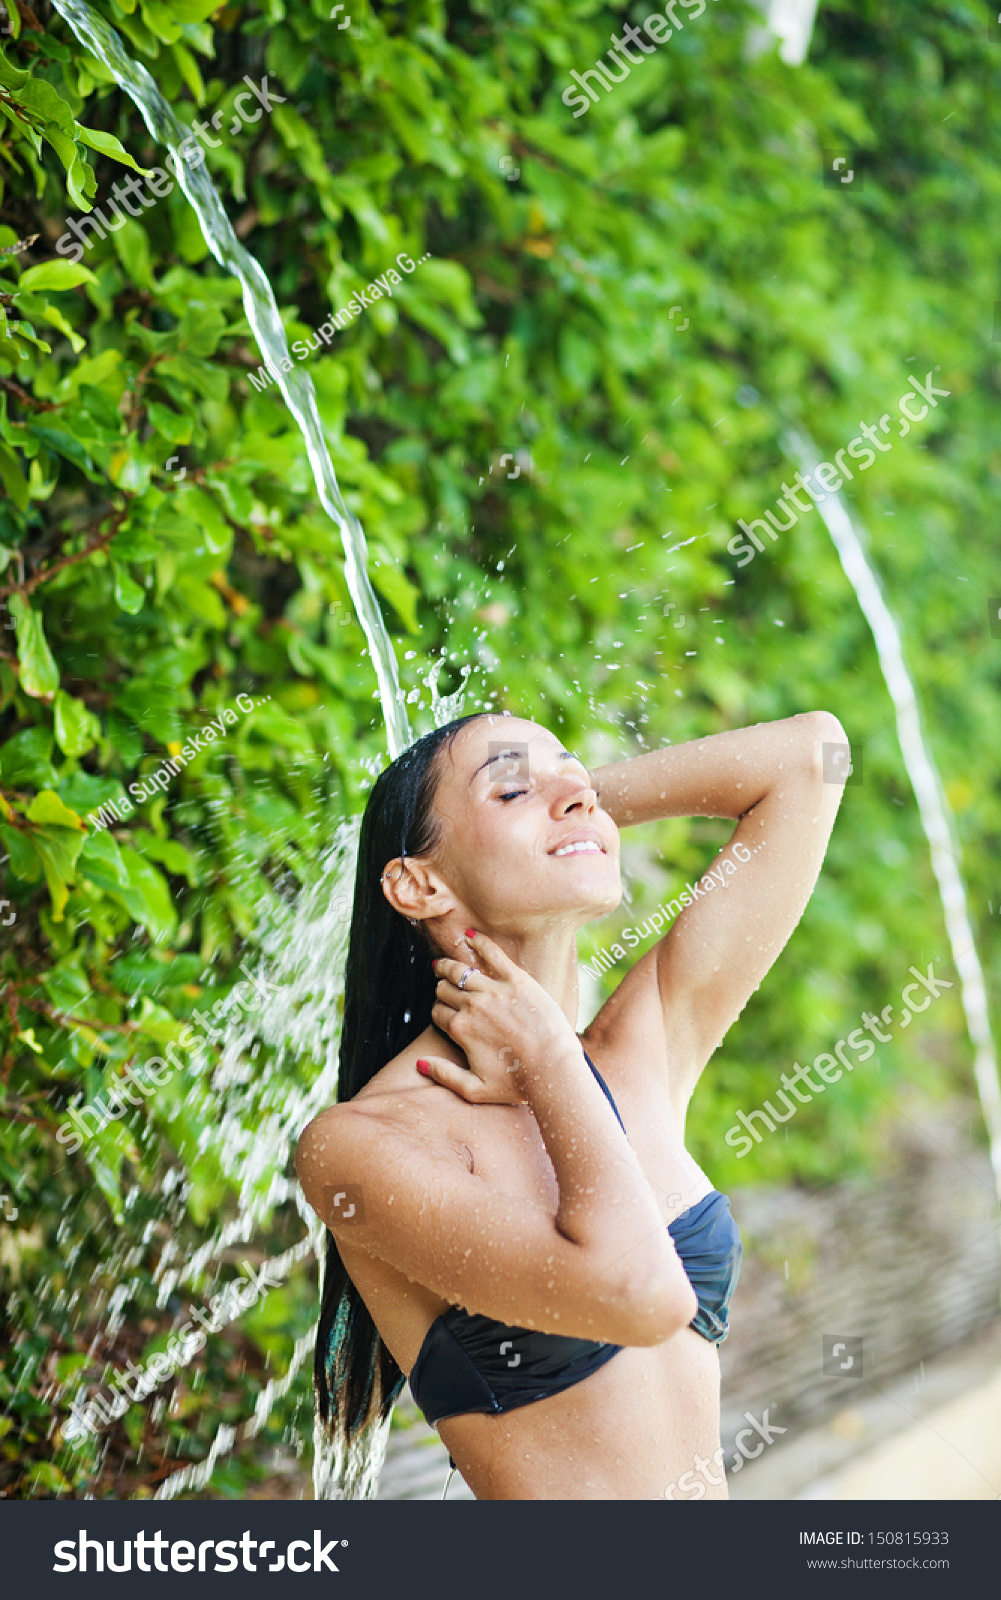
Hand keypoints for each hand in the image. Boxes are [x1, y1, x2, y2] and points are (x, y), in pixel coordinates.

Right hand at [422, 930, 580, 1104]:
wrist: (553, 1069)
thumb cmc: (517, 1084)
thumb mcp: (475, 1089)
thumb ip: (444, 1075)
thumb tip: (420, 1063)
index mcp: (460, 1029)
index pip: (437, 1012)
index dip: (439, 1012)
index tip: (446, 1014)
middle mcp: (472, 1006)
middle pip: (445, 989)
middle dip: (442, 989)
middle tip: (444, 988)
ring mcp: (494, 990)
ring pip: (460, 970)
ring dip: (448, 966)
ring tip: (444, 964)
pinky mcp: (517, 980)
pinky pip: (493, 954)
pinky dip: (479, 942)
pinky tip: (470, 935)